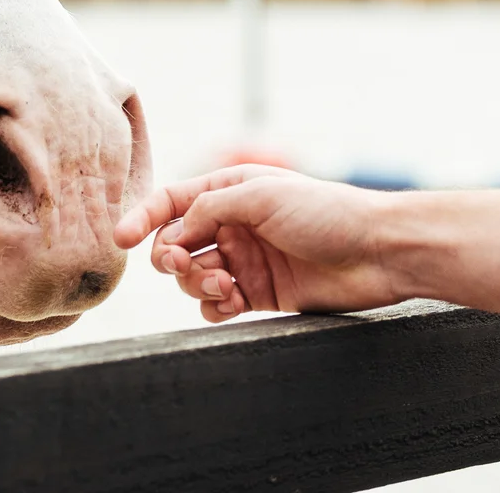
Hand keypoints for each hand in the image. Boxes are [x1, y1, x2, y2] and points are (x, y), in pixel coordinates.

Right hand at [114, 165, 407, 322]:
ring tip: (225, 286)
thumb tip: (174, 233)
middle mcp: (232, 226)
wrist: (378, 252)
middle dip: (171, 257)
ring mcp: (245, 261)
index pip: (171, 203)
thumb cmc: (326, 212)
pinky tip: (231, 303)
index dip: (141, 218)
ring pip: (194, 277)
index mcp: (229, 192)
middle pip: (176, 244)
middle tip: (182, 265)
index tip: (120, 239)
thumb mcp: (259, 196)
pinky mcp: (261, 294)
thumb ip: (207, 210)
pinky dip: (215, 306)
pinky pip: (218, 304)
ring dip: (197, 283)